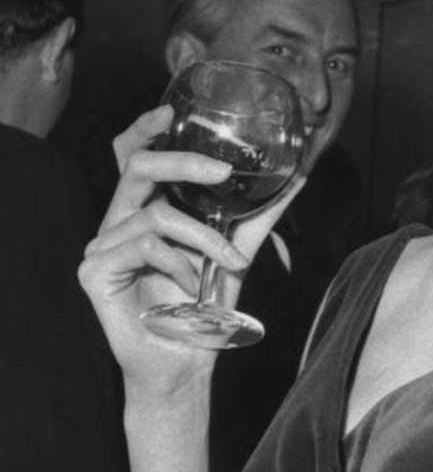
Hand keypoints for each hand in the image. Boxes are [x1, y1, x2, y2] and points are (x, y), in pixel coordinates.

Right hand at [80, 106, 299, 400]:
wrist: (186, 361)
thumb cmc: (205, 304)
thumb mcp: (238, 247)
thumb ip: (261, 212)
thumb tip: (298, 174)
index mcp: (145, 207)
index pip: (134, 154)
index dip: (145, 127)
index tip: (172, 111)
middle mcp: (118, 219)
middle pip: (136, 165)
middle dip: (183, 162)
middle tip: (223, 173)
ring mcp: (101, 244)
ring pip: (155, 214)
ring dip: (204, 237)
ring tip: (228, 262)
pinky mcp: (93, 270)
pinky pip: (143, 247)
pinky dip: (180, 262)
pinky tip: (192, 286)